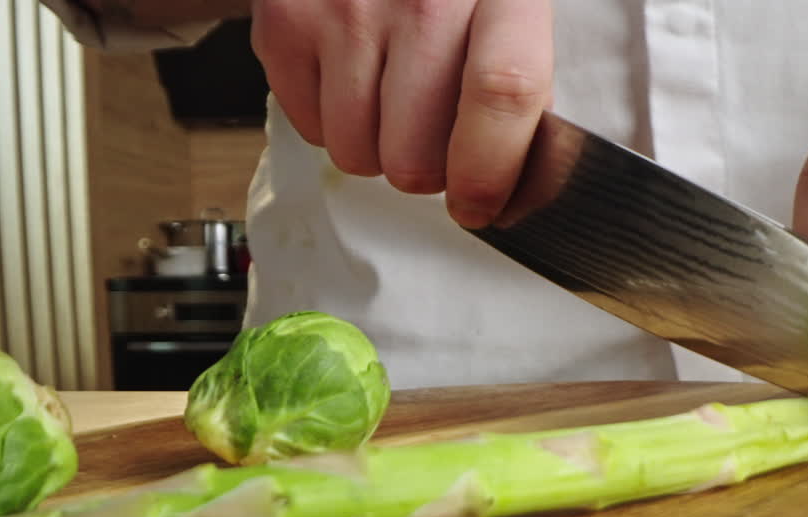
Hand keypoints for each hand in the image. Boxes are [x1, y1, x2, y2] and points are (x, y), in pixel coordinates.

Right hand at [250, 0, 552, 227]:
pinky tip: (352, 76)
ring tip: (390, 99)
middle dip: (427, 171)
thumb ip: (521, 88)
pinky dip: (333, 123)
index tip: (480, 206)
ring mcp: (345, 7)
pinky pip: (312, 130)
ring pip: (358, 155)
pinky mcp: (286, 20)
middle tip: (431, 138)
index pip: (503, 90)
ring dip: (377, 149)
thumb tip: (512, 184)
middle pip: (416, 154)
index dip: (489, 170)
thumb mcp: (511, 10)